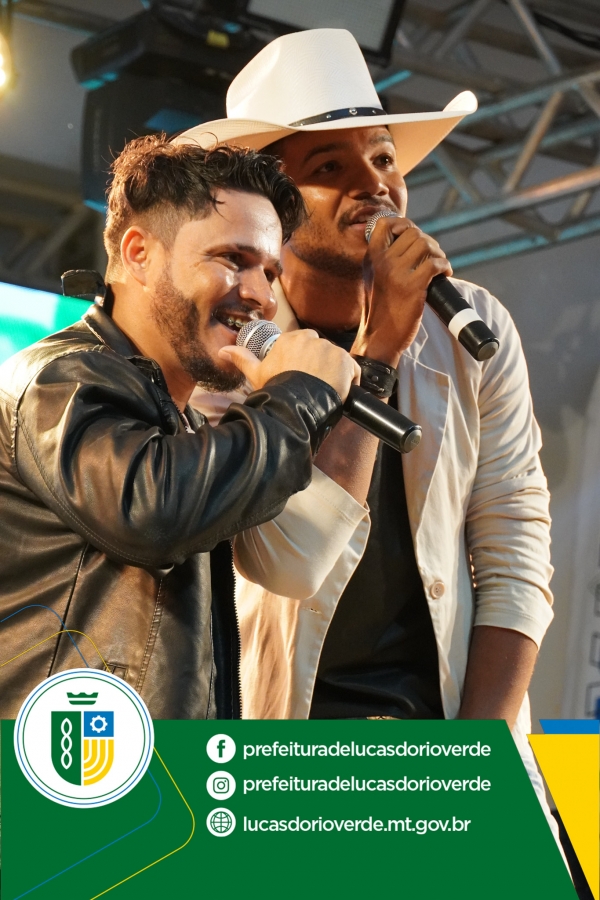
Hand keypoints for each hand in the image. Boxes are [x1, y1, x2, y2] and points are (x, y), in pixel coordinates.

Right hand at [218, 329, 359, 400]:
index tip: (302, 375)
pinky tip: (339, 391)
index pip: (304, 344)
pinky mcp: (345, 361)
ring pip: (335, 360)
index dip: (304, 362)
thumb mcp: (256, 374)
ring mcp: (330, 349)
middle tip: (313, 385)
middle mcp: (312, 339)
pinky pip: (352, 370)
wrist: (295, 405)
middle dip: (319, 365)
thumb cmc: (276, 389)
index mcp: (291, 339)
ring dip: (333, 373)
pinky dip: (349, 380)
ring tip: (324, 390)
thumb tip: (223, 350)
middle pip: (320, 351)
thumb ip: (242, 359)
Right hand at [353, 216, 452, 363]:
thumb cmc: (381, 309)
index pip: (385, 223)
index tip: (414, 235)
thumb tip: (408, 240)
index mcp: (371, 257)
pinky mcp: (412, 286)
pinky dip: (445, 267)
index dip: (404, 223)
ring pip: (425, 244)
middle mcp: (382, 261)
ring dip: (438, 253)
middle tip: (432, 257)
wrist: (379, 337)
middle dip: (428, 242)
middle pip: (413, 232)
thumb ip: (384, 259)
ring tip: (439, 266)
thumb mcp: (373, 278)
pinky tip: (444, 276)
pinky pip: (435, 264)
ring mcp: (397, 273)